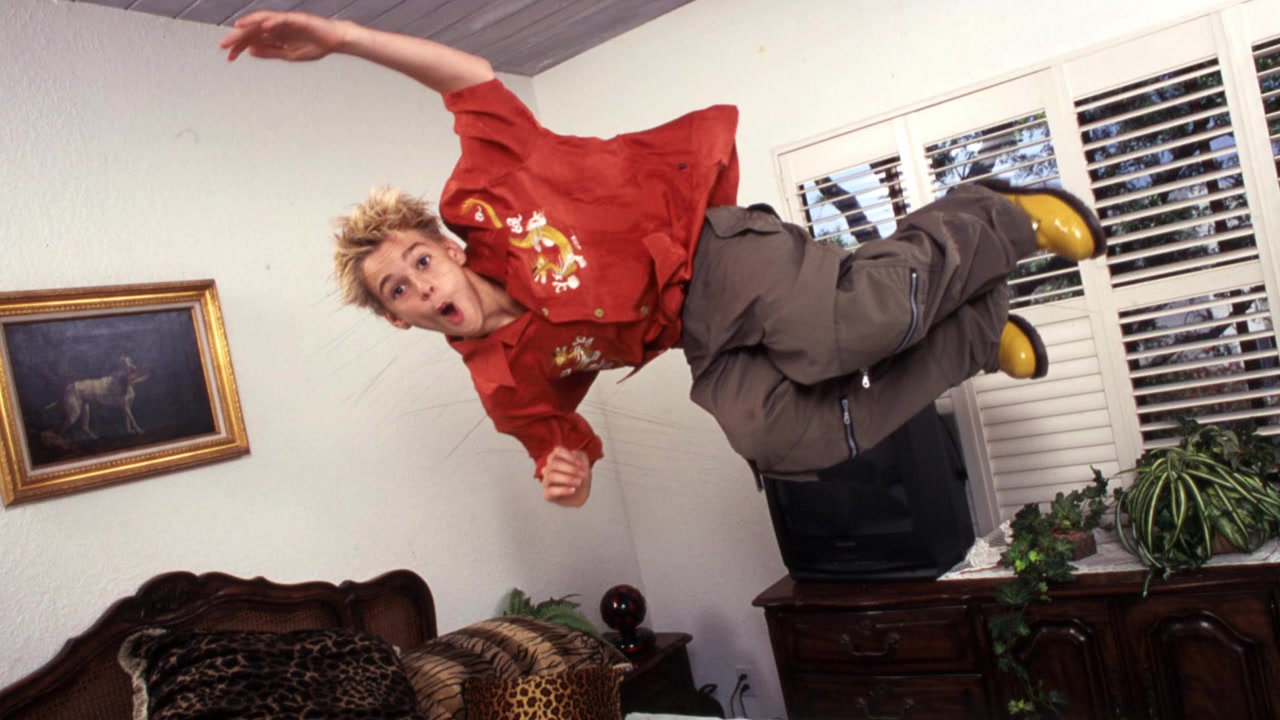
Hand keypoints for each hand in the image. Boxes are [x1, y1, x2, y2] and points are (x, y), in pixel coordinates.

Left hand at [218, 11, 351, 62]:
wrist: (335, 40)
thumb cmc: (315, 45)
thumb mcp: (288, 54)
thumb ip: (270, 52)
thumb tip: (250, 51)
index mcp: (274, 35)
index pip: (252, 39)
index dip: (239, 47)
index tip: (229, 56)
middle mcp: (277, 26)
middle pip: (253, 30)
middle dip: (238, 37)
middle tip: (224, 45)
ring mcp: (286, 21)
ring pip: (263, 20)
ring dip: (250, 23)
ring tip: (237, 28)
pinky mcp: (297, 18)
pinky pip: (283, 18)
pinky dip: (273, 20)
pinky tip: (264, 25)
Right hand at [540, 446, 591, 507]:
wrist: (581, 494)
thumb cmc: (579, 477)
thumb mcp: (584, 464)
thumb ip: (580, 457)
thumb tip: (574, 455)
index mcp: (555, 458)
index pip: (557, 451)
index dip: (569, 456)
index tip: (581, 464)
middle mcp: (548, 468)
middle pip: (554, 464)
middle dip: (571, 469)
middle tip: (582, 474)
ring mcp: (546, 481)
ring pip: (551, 476)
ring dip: (568, 478)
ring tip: (579, 482)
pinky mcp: (547, 494)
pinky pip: (551, 491)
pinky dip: (563, 490)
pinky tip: (573, 490)